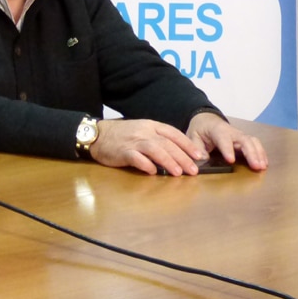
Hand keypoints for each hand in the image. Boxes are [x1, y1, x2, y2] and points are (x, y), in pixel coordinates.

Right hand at [88, 118, 209, 175]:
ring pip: (155, 150)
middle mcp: (144, 132)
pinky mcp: (123, 152)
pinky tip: (154, 172)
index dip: (187, 145)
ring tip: (178, 173)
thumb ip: (158, 138)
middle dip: (182, 157)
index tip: (199, 156)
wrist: (97, 135)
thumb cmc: (122, 135)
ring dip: (168, 161)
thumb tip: (178, 153)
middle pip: (167, 144)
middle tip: (193, 170)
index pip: (173, 134)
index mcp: (151, 125)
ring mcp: (133, 141)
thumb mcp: (142, 130)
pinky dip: (146, 165)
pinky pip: (137, 158)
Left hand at [187, 112, 267, 171]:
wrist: (206, 120)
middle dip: (251, 154)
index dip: (228, 150)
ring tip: (262, 167)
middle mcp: (232, 132)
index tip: (230, 161)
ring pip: (253, 142)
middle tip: (256, 166)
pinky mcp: (245, 140)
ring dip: (259, 154)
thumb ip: (197, 148)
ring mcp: (240, 135)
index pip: (224, 139)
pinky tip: (264, 163)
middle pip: (244, 141)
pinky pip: (255, 145)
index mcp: (217, 130)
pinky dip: (261, 154)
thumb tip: (202, 160)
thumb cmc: (200, 130)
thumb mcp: (193, 137)